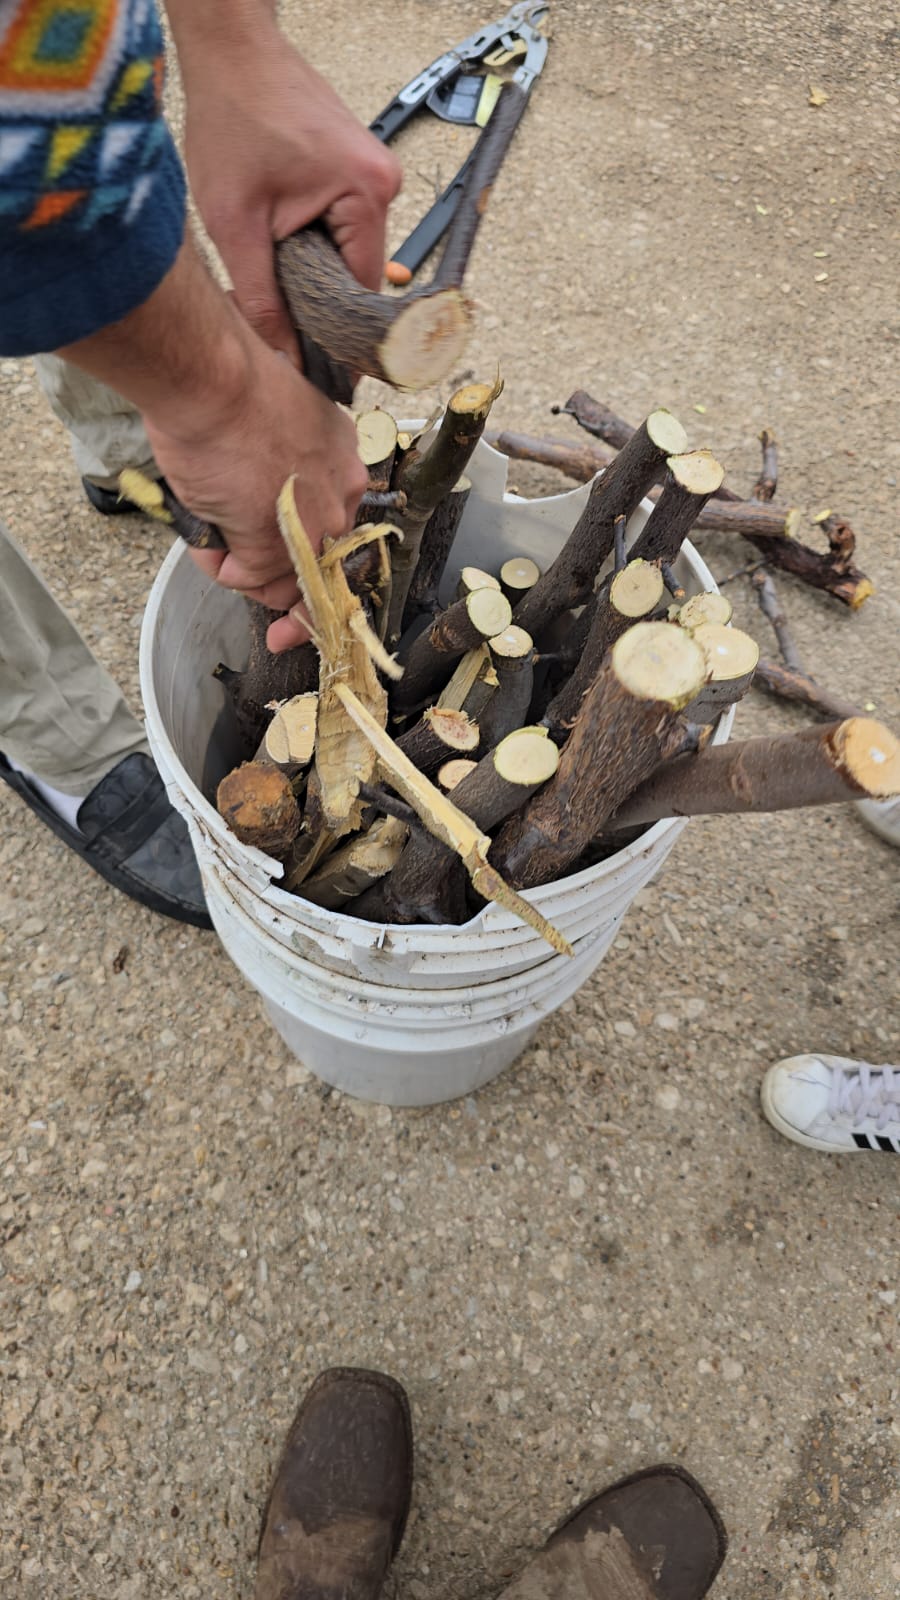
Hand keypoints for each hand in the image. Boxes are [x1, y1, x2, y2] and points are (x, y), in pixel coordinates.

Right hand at [142, 328, 367, 642]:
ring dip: (237, 559)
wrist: (211, 378)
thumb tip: (259, 491)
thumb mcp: (274, 419)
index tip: (269, 537)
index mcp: (342, 457)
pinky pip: (240, 575)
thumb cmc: (231, 382)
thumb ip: (281, 456)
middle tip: (230, 544)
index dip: (296, 535)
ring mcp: (310, 528)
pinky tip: (201, 527)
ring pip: (275, 571)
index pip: (329, 516)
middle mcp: (340, 495)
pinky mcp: (273, 549)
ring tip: (207, 521)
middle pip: (309, 553)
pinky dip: (213, 559)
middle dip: (267, 559)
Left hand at [177, 23, 401, 357]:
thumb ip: (261, 297)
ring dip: (313, 265)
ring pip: (346, 248)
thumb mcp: (236, 224)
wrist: (229, 50)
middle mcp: (382, 183)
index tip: (327, 372)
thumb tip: (284, 356)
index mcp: (367, 195)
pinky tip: (279, 233)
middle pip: (357, 271)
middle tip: (283, 323)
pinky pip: (339, 221)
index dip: (340, 334)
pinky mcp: (353, 163)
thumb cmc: (230, 117)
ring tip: (274, 267)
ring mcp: (371, 170)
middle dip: (320, 297)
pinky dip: (311, 236)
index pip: (364, 290)